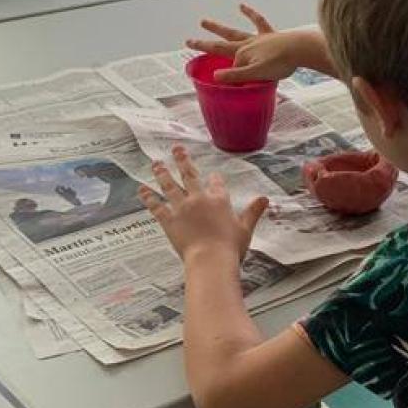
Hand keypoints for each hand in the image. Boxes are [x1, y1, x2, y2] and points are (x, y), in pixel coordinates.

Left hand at [139, 146, 268, 261]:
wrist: (210, 259)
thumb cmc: (231, 246)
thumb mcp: (246, 228)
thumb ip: (253, 212)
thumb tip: (265, 198)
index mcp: (219, 200)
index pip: (217, 184)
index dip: (215, 179)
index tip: (213, 175)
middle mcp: (199, 199)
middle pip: (190, 176)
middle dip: (183, 160)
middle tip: (176, 148)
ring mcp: (182, 208)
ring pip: (170, 186)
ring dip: (162, 173)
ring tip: (156, 163)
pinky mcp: (169, 220)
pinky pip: (156, 206)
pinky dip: (148, 197)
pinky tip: (142, 189)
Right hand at [186, 4, 301, 83]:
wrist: (300, 49)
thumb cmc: (280, 63)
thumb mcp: (256, 73)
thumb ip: (236, 76)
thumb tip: (215, 77)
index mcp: (242, 56)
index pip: (227, 68)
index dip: (226, 77)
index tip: (224, 86)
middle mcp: (246, 45)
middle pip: (222, 44)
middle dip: (205, 45)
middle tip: (188, 40)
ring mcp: (257, 38)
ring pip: (234, 32)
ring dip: (218, 27)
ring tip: (204, 21)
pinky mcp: (269, 34)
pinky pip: (257, 21)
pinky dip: (250, 13)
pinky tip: (241, 6)